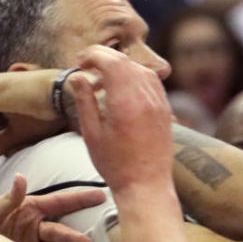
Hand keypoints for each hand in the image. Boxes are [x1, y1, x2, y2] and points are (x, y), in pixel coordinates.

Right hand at [69, 46, 172, 192]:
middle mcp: (146, 97)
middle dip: (104, 58)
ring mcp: (159, 103)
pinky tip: (121, 92)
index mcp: (125, 101)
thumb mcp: (92, 133)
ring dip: (119, 69)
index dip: (93, 55)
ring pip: (139, 69)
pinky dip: (134, 78)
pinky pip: (151, 82)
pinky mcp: (165, 110)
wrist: (146, 186)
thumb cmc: (115, 164)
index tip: (80, 62)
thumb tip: (77, 76)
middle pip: (125, 61)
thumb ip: (85, 100)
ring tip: (101, 85)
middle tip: (86, 67)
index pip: (111, 61)